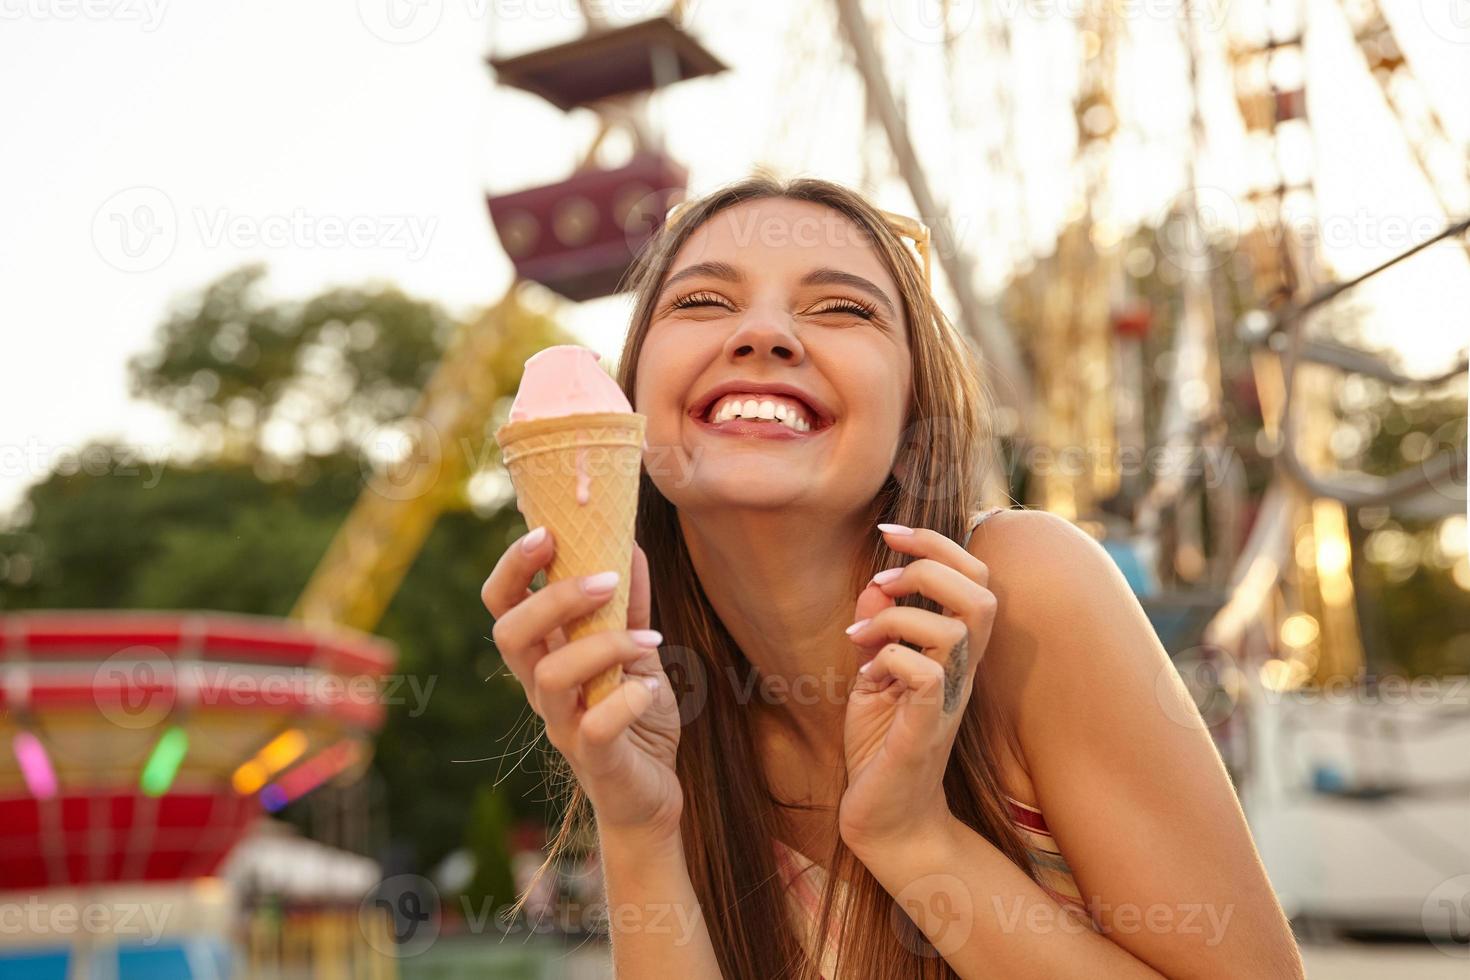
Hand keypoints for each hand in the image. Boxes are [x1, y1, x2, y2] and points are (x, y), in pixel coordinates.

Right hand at [482, 529, 682, 844]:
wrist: (652, 795)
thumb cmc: (634, 715)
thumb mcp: (636, 650)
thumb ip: (629, 603)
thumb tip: (629, 542)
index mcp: (545, 654)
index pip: (502, 604)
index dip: (513, 566)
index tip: (546, 531)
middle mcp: (542, 688)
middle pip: (509, 634)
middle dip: (554, 598)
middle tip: (606, 579)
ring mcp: (563, 725)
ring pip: (549, 677)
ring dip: (602, 645)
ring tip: (651, 638)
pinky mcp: (594, 759)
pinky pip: (594, 727)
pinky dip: (625, 701)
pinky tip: (650, 690)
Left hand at [838, 524, 995, 857]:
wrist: (884, 820)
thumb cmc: (882, 746)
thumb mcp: (873, 675)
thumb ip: (878, 629)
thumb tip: (875, 585)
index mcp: (953, 652)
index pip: (975, 578)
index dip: (938, 543)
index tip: (889, 532)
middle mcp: (961, 671)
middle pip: (982, 592)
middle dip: (930, 565)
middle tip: (882, 579)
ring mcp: (948, 699)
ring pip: (960, 627)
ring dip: (902, 614)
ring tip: (862, 632)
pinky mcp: (925, 728)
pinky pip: (926, 674)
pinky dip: (890, 658)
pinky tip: (866, 675)